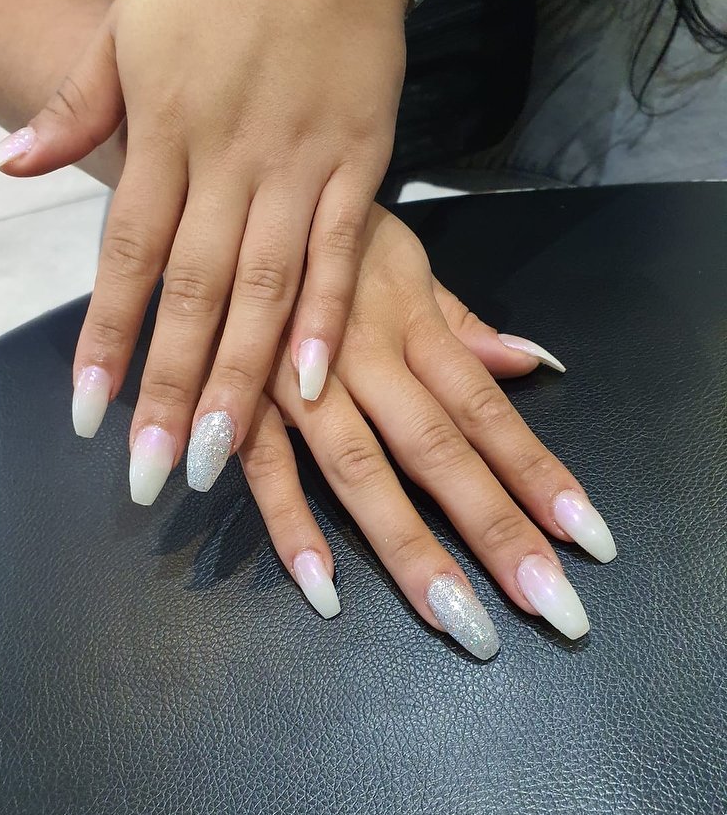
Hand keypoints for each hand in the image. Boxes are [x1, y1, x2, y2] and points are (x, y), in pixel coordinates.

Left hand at [0, 0, 409, 488]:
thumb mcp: (126, 27)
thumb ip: (74, 108)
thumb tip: (7, 166)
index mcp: (163, 129)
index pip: (126, 255)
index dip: (106, 339)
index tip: (89, 417)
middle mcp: (228, 159)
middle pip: (192, 292)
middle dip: (169, 388)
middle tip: (154, 474)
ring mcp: (298, 166)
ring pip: (263, 289)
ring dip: (240, 378)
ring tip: (217, 455)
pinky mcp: (358, 166)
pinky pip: (338, 254)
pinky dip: (324, 319)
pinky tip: (310, 385)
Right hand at [238, 206, 615, 656]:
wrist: (226, 195)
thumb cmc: (324, 235)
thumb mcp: (400, 259)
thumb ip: (460, 320)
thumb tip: (533, 361)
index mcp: (409, 323)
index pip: (485, 409)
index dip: (537, 471)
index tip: (587, 537)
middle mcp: (363, 357)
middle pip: (437, 449)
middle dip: (494, 528)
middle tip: (550, 605)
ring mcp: (296, 382)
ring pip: (360, 469)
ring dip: (409, 547)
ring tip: (459, 620)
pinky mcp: (236, 397)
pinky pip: (264, 466)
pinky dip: (290, 523)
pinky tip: (324, 590)